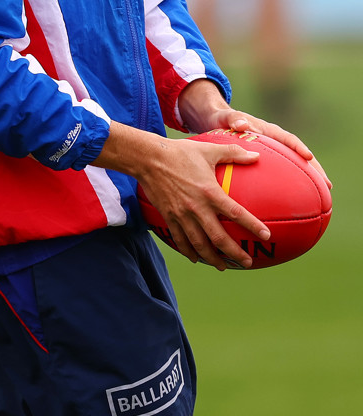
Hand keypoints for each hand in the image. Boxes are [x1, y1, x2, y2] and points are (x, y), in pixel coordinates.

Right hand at [136, 133, 268, 269]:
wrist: (149, 159)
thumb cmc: (180, 152)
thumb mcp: (209, 149)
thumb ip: (234, 153)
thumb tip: (256, 155)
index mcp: (210, 192)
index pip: (236, 213)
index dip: (252, 226)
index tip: (266, 236)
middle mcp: (196, 208)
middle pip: (218, 238)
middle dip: (234, 253)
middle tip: (247, 262)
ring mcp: (181, 215)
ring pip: (199, 244)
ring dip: (212, 258)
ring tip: (223, 266)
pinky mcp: (169, 217)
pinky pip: (180, 240)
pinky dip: (188, 252)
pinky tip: (195, 258)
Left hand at [178, 80, 331, 188]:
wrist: (216, 121)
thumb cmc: (222, 119)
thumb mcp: (226, 117)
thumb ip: (234, 119)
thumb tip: (242, 124)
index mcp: (267, 130)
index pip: (287, 138)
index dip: (298, 147)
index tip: (308, 158)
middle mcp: (273, 142)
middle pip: (298, 155)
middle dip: (314, 169)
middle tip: (327, 186)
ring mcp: (272, 153)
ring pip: (294, 167)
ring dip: (307, 180)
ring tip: (321, 199)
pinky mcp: (265, 163)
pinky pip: (280, 175)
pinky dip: (288, 187)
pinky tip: (292, 205)